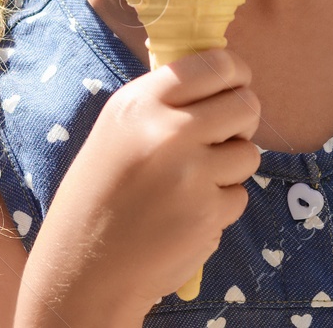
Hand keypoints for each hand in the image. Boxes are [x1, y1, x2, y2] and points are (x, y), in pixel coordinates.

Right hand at [47, 47, 261, 308]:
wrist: (84, 269)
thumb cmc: (100, 194)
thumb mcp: (118, 129)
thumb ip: (164, 102)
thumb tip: (223, 78)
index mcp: (141, 104)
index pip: (213, 65)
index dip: (235, 72)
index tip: (236, 84)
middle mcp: (168, 132)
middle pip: (245, 104)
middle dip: (243, 119)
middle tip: (224, 134)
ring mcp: (191, 174)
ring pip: (249, 152)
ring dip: (232, 166)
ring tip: (194, 181)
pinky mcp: (208, 213)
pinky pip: (239, 195)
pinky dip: (221, 205)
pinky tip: (187, 214)